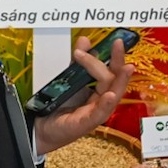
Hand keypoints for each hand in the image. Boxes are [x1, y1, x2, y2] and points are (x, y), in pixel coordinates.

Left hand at [35, 36, 135, 155]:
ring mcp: (96, 114)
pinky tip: (110, 96)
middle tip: (117, 45)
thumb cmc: (59, 107)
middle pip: (115, 81)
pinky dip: (105, 104)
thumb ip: (78, 62)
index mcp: (101, 91)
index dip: (116, 56)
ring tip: (125, 67)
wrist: (42, 127)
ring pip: (112, 95)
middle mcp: (103, 102)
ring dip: (119, 80)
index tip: (115, 41)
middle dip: (118, 62)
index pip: (113, 71)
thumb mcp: (70, 80)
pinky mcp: (86, 124)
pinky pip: (99, 114)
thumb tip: (85, 40)